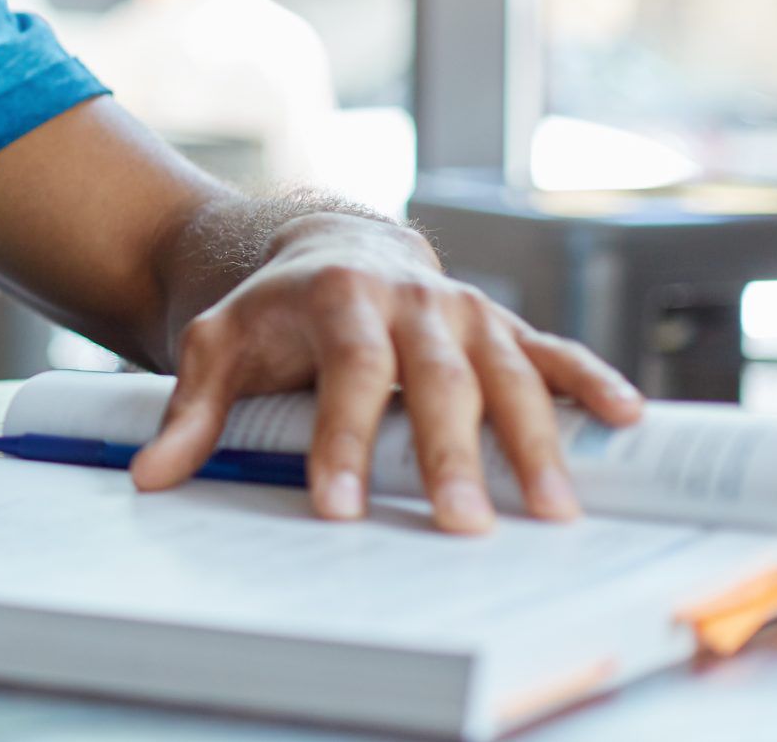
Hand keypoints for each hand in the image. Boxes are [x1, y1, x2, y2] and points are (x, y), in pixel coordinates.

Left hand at [129, 214, 643, 532]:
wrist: (328, 249)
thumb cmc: (270, 311)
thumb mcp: (216, 346)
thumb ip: (191, 412)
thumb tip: (150, 479)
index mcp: (337, 298)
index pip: (346, 372)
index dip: (343, 440)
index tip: (340, 506)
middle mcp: (411, 300)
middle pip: (436, 380)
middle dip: (449, 454)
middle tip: (459, 526)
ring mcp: (463, 311)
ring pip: (505, 374)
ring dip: (532, 440)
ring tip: (550, 509)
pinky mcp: (500, 326)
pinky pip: (552, 352)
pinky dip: (589, 381)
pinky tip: (627, 419)